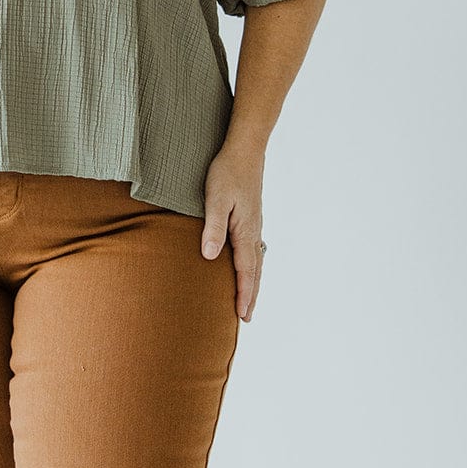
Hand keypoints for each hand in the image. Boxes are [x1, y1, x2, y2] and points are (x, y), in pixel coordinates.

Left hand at [202, 139, 265, 322]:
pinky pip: (253, 250)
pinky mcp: (251, 219)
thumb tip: (210, 256)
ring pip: (256, 261)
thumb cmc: (227, 172)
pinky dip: (252, 267)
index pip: (246, 270)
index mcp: (246, 231)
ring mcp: (254, 225)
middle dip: (251, 295)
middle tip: (246, 318)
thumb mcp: (216, 199)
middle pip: (255, 271)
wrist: (245, 149)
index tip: (242, 315)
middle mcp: (253, 231)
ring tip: (248, 300)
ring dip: (253, 282)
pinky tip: (247, 268)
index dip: (244, 293)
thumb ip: (213, 228)